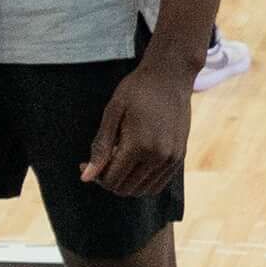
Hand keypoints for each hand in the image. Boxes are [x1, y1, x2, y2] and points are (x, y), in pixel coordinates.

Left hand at [80, 51, 194, 198]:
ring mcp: (172, 158)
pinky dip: (143, 181)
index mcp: (139, 145)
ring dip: (126, 182)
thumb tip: (86, 177)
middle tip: (101, 161)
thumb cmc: (138, 89)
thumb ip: (101, 147)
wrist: (171, 76)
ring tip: (119, 160)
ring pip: (142, 190)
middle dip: (108, 180)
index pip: (111, 180)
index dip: (95, 176)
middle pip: (126, 188)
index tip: (85, 163)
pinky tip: (134, 164)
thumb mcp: (112, 113)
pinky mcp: (180, 157)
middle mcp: (158, 156)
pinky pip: (159, 184)